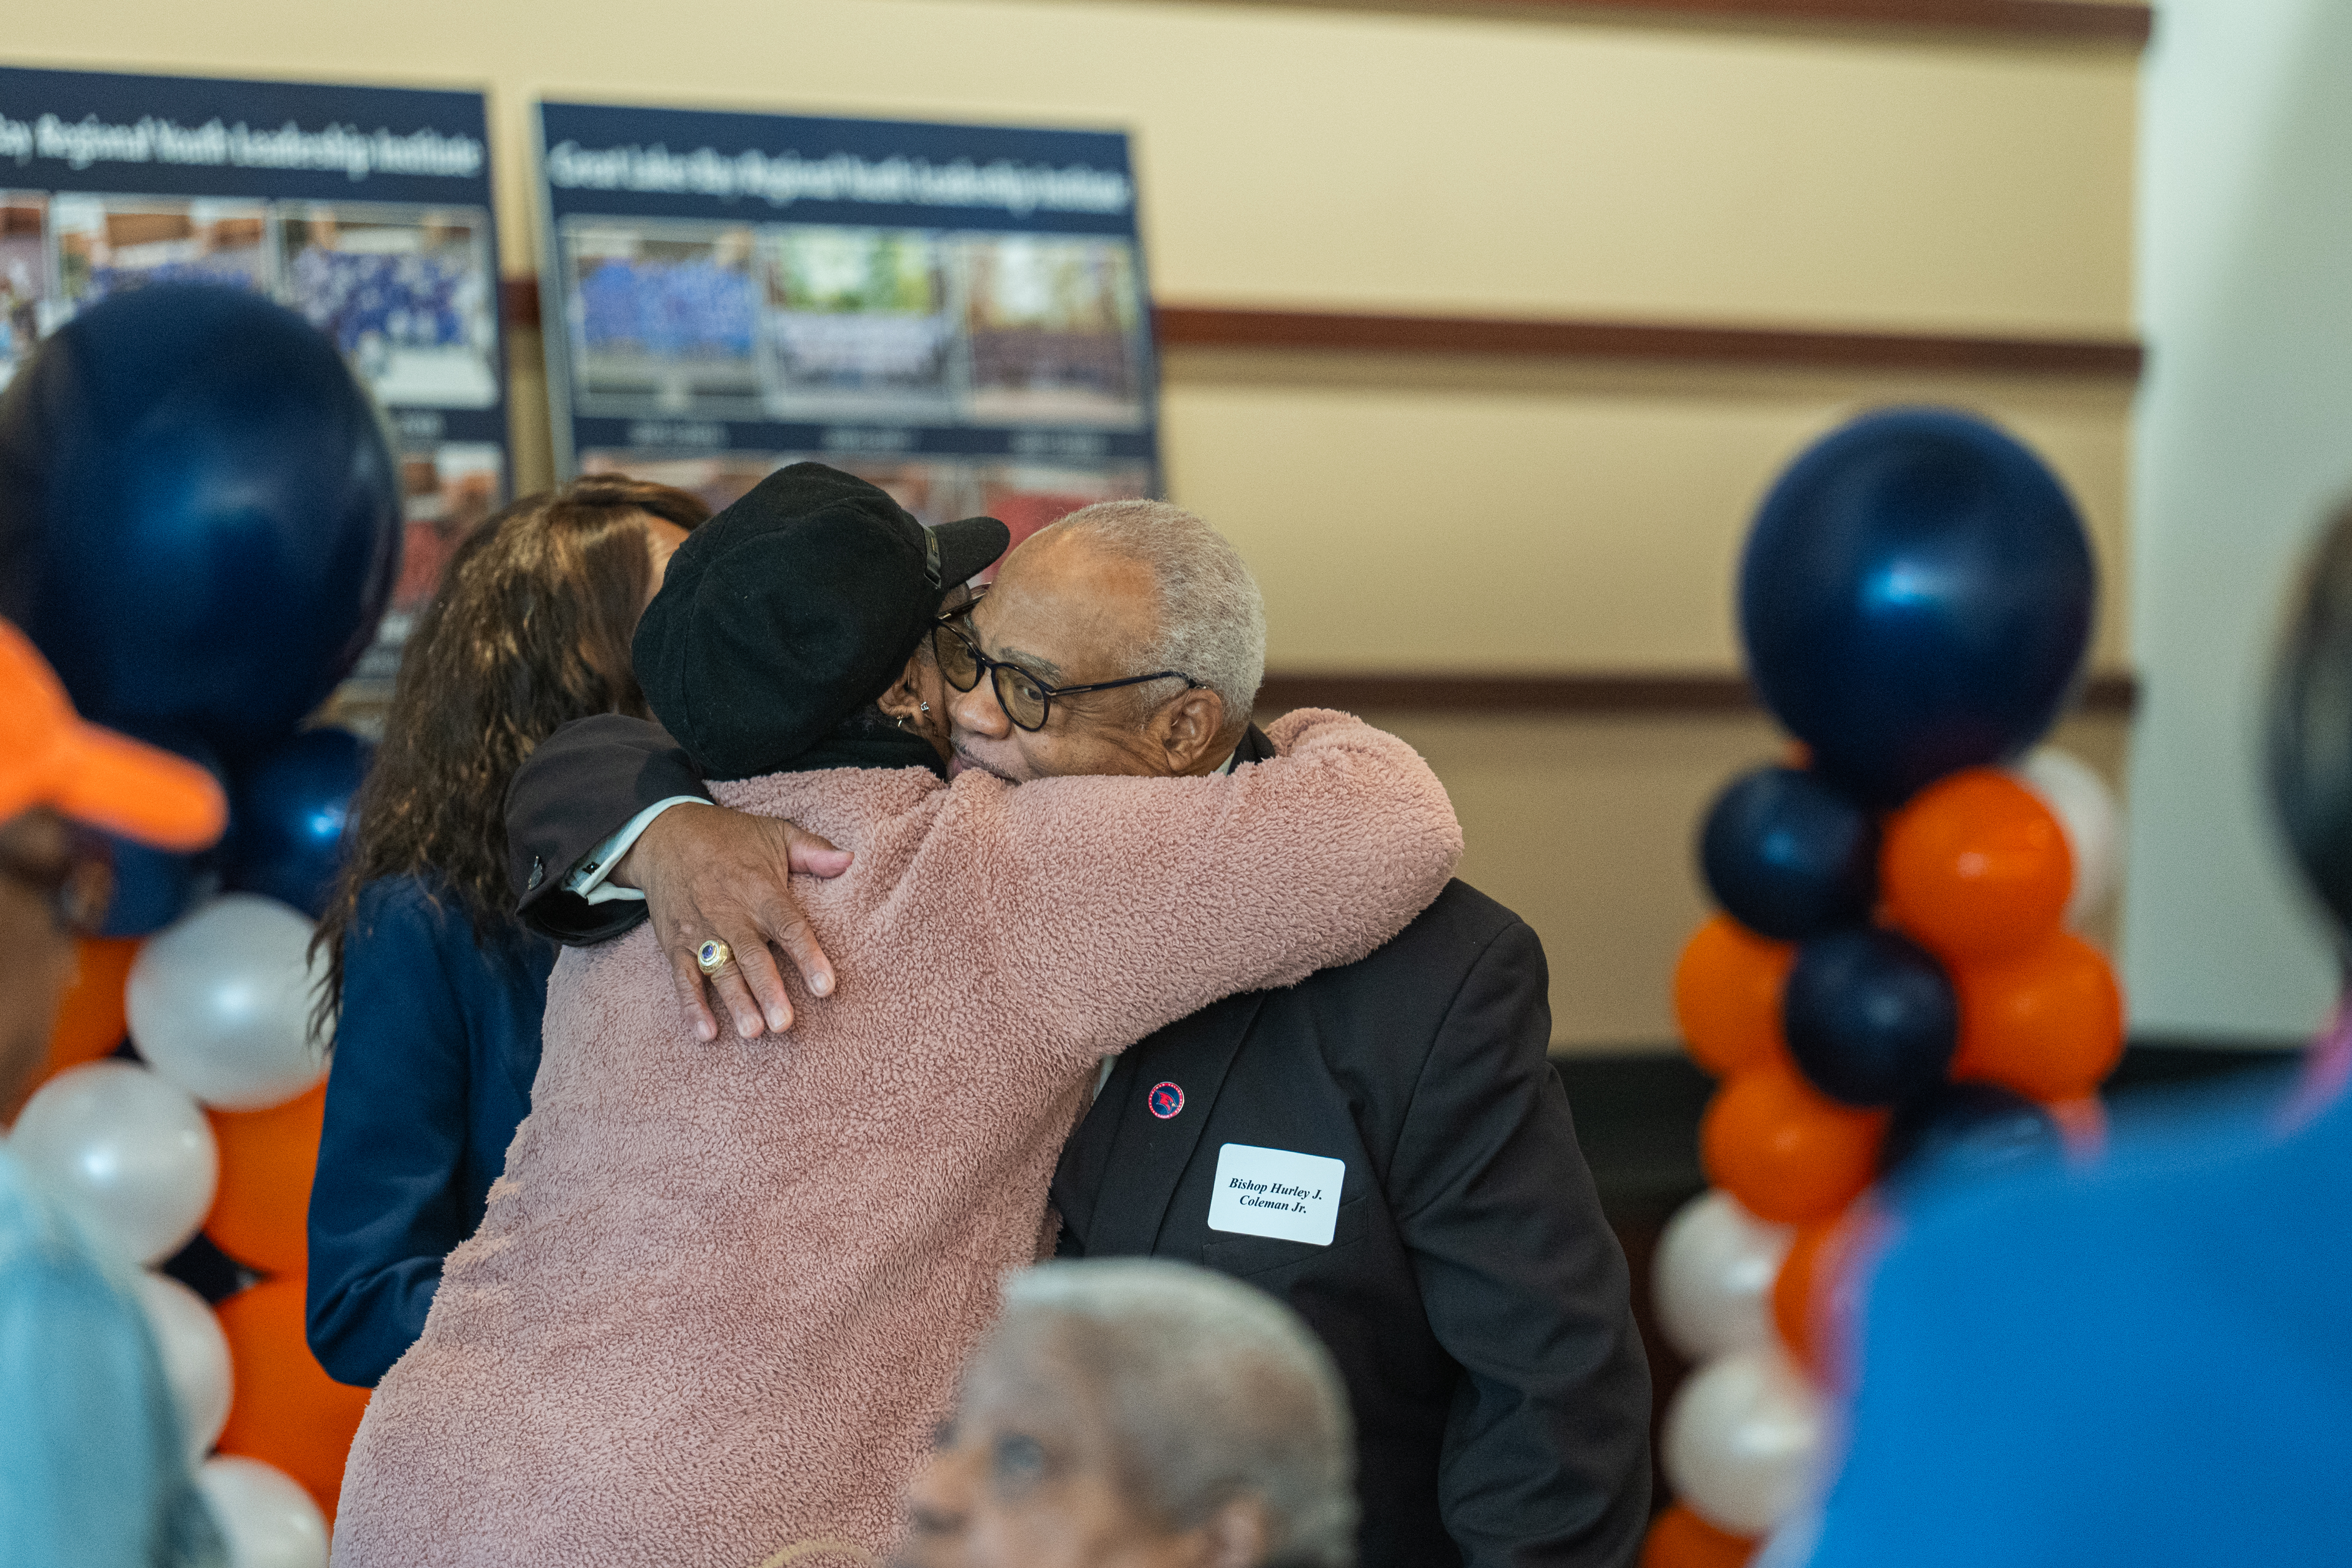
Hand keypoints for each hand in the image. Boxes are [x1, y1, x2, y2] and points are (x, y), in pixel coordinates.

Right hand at [614, 802, 853, 1040]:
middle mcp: (731, 914)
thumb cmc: (730, 837)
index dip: (808, 956)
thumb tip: (851, 860)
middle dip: (768, 990)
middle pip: (753, 957)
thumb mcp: (775, 833)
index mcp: (760, 891)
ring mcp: (700, 931)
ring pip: (721, 972)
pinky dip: (692, 1006)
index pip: (788, 926)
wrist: (665, 834)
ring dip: (736, 1003)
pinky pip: (683, 978)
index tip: (826, 987)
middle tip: (785, 1023)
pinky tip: (707, 1032)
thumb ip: (813, 851)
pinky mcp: (675, 943)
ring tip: (753, 1032)